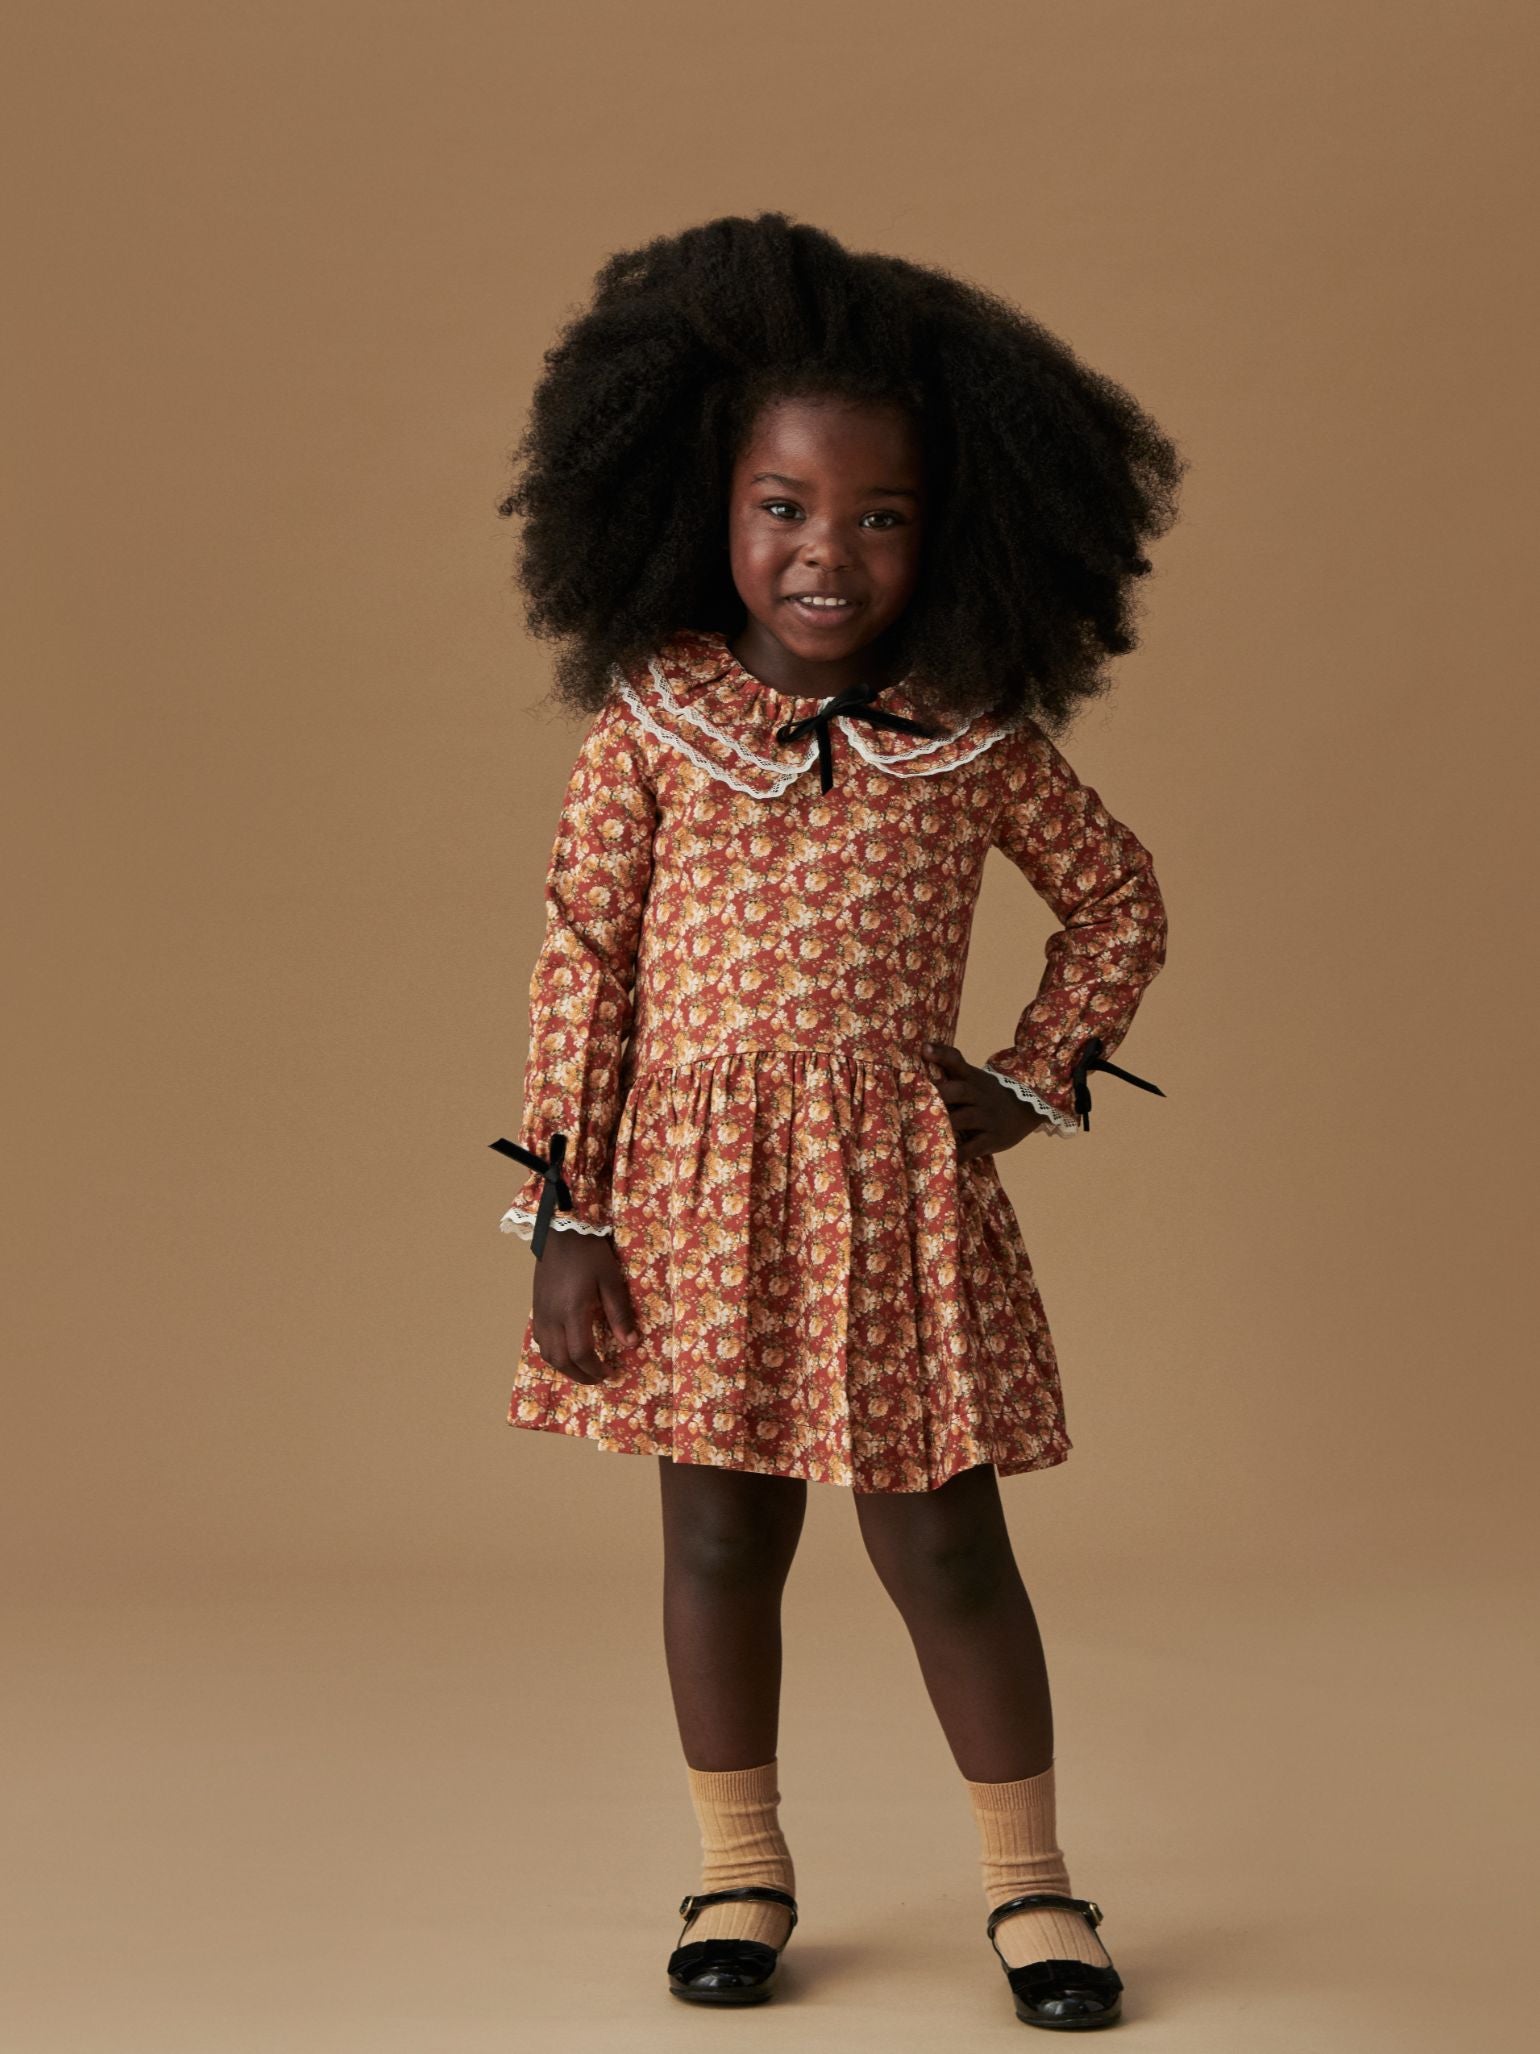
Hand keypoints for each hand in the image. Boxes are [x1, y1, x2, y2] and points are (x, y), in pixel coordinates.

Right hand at [530, 1229, 641, 1384]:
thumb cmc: (589, 1253)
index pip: (581, 1353)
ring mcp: (541, 1313)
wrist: (561, 1232)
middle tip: (597, 1378)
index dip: (595, 1369)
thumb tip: (630, 1343)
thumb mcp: (610, 1280)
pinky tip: (565, 1350)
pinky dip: (552, 1353)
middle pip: (560, 1360)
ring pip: (547, 1353)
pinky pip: (540, 1340)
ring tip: (582, 1369)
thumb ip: (619, 1313)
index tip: (609, 1372)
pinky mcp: (536, 1307)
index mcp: (572, 1311)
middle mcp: (553, 1317)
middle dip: (579, 1375)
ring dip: (564, 1367)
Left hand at [923, 1039, 1046, 1159]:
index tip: (924, 1049)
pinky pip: (974, 1147)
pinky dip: (959, 1153)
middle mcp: (979, 1096)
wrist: (1027, 1108)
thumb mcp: (973, 1077)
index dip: (941, 1054)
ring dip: (946, 1123)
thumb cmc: (986, 1094)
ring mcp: (987, 1118)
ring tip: (925, 1129)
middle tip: (917, 1098)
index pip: (956, 1061)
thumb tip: (923, 1047)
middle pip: (959, 1090)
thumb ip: (949, 1065)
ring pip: (965, 1118)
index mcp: (972, 1078)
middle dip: (940, 1094)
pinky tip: (946, 1157)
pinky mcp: (993, 1139)